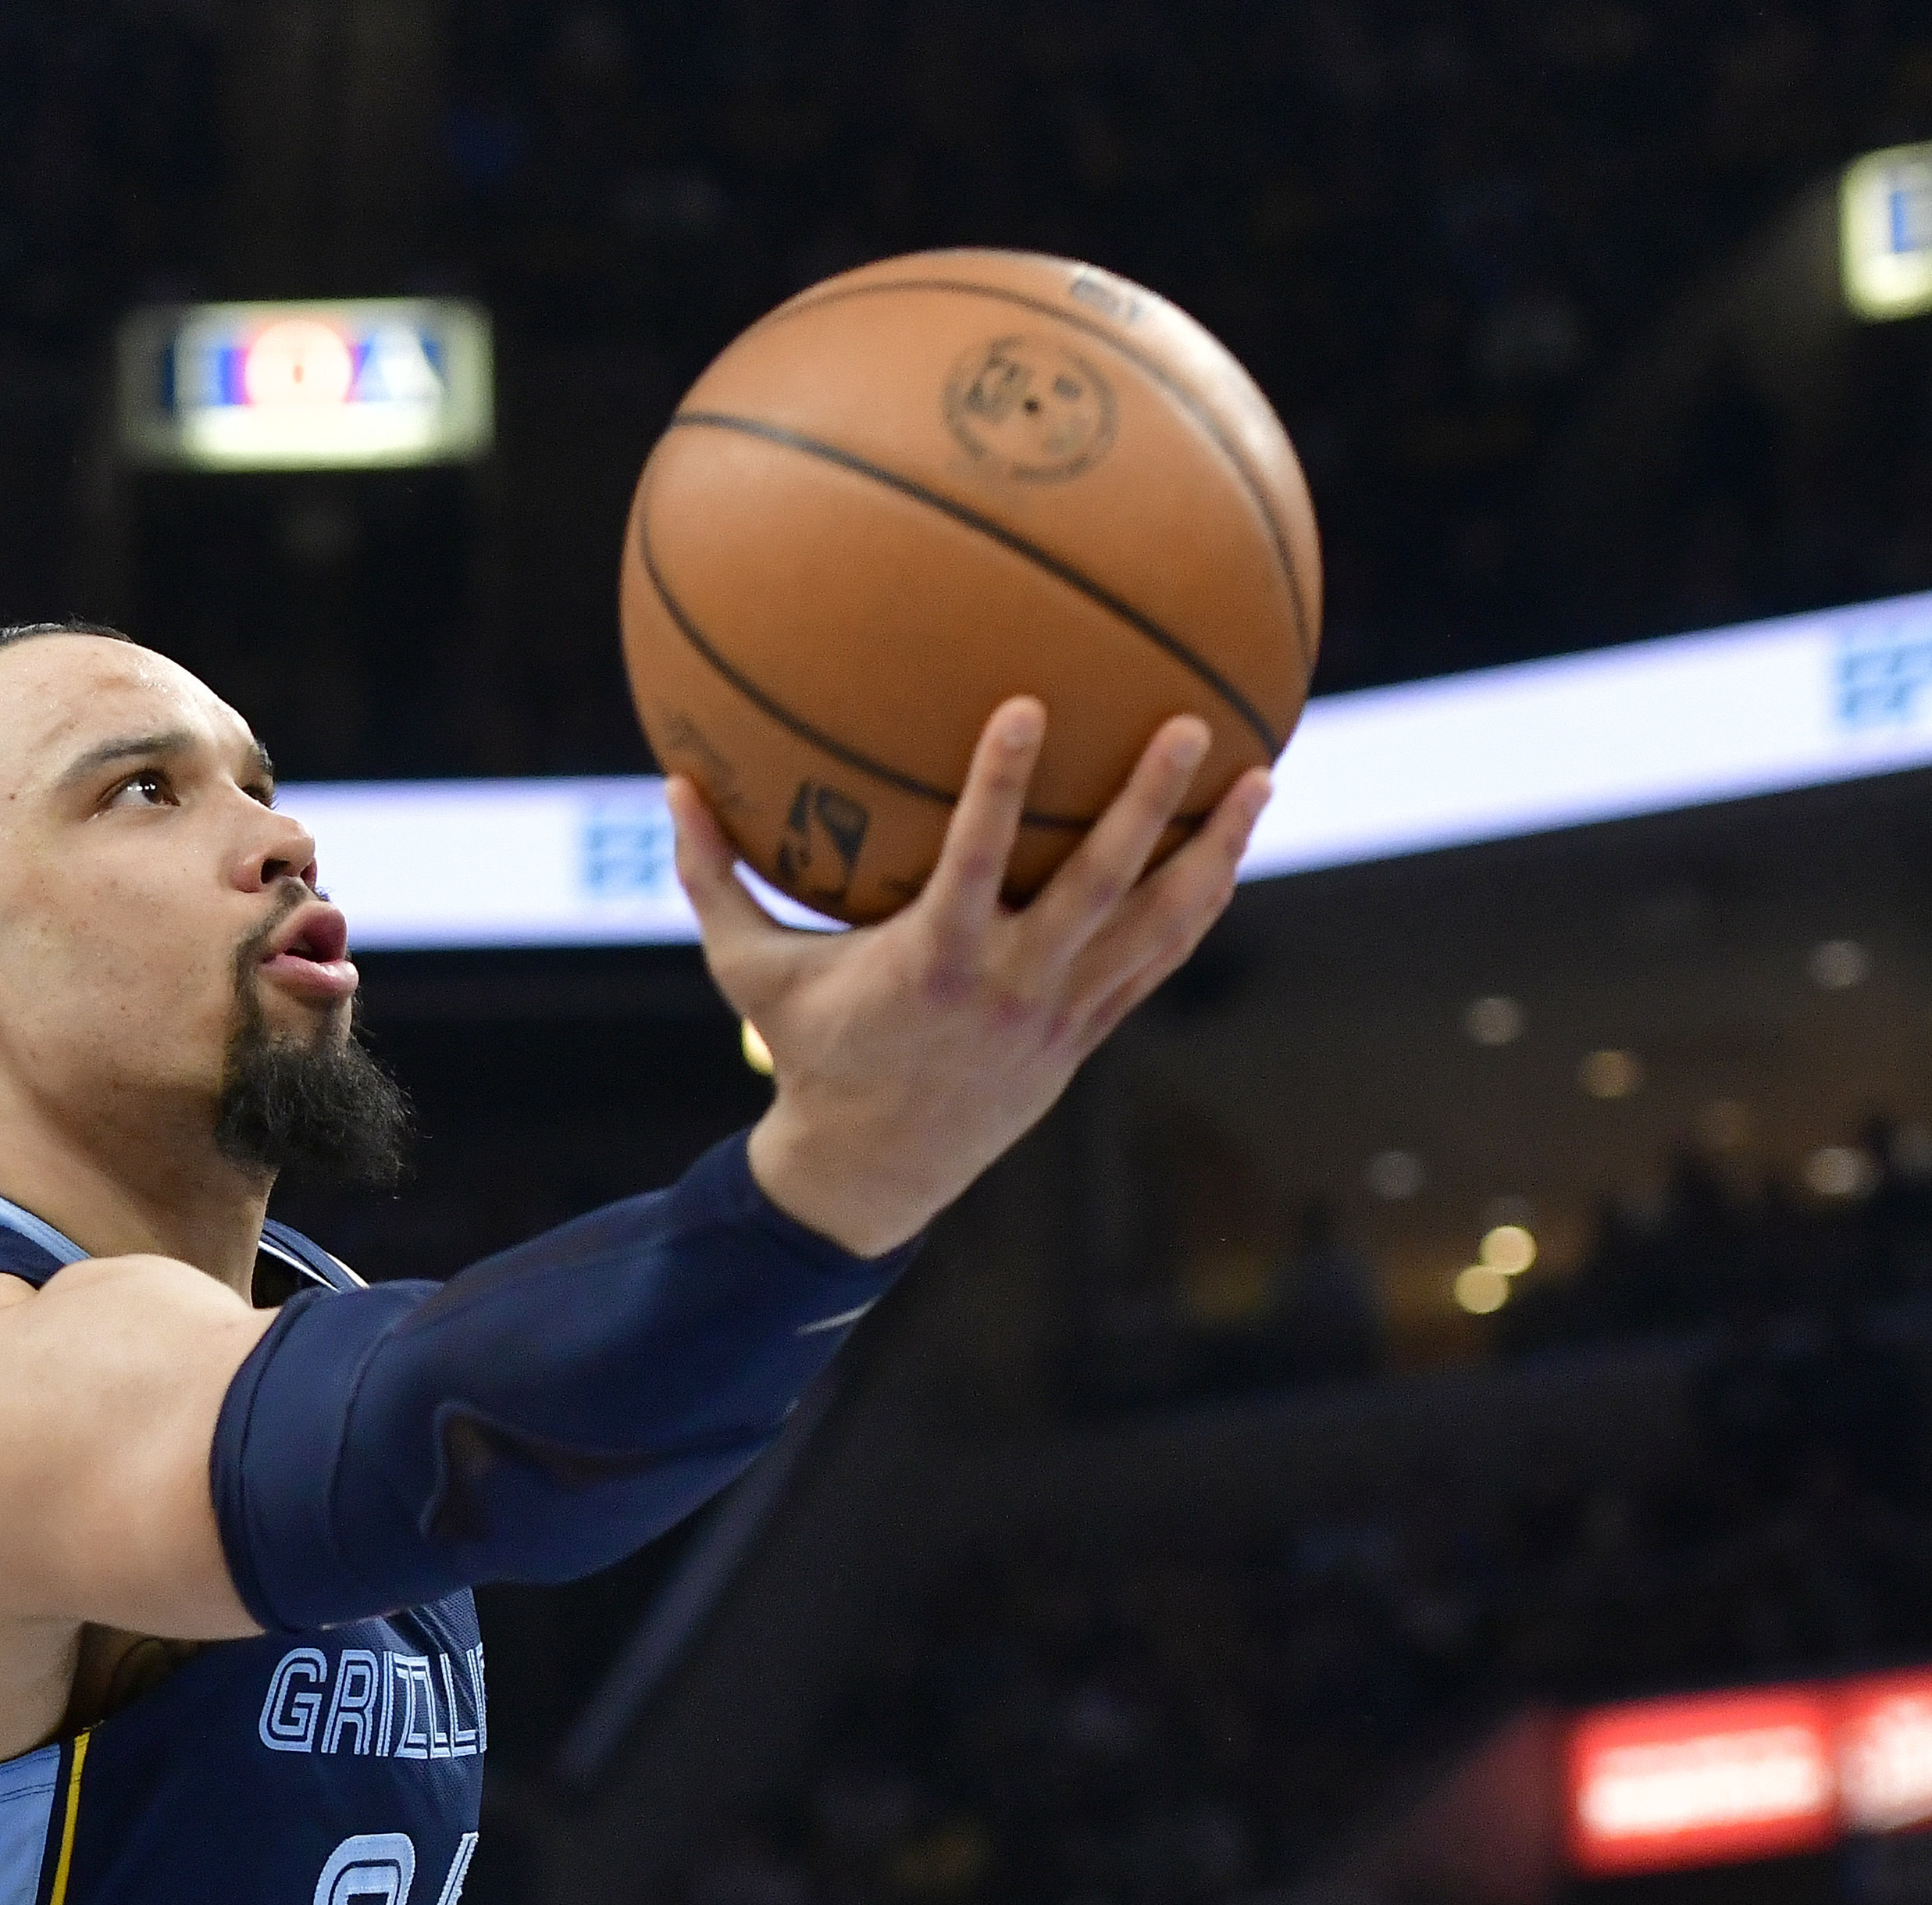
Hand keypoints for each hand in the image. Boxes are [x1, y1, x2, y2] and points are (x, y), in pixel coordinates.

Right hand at [680, 706, 1272, 1256]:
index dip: (1001, 786)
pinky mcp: (1088, 1033)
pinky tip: (1235, 844)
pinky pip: (1161, 961)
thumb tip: (671, 784)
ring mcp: (1060, 1013)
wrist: (872, 1173)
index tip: (1026, 704)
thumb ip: (714, 881)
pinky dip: (1202, 903)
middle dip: (1146, 806)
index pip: (976, 862)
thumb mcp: (749, 973)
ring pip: (1155, 927)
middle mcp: (1011, 987)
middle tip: (1187, 725)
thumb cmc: (809, 1055)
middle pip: (1098, 888)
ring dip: (1212, 853)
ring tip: (1261, 778)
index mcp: (933, 964)